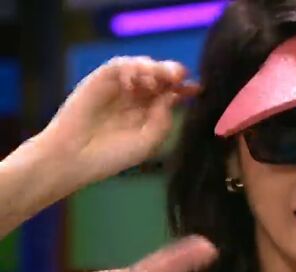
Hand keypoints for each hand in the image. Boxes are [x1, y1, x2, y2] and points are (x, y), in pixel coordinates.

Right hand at [32, 56, 198, 187]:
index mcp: (151, 112)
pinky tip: (135, 82)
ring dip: (154, 68)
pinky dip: (131, 68)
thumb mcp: (147, 142)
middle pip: (161, 76)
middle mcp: (138, 97)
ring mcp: (120, 87)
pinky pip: (120, 65)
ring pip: (143, 66)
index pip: (173, 93)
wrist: (74, 158)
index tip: (197, 89)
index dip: (186, 88)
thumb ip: (163, 120)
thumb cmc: (111, 156)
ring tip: (157, 79)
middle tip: (178, 76)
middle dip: (173, 73)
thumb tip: (173, 96)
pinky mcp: (101, 80)